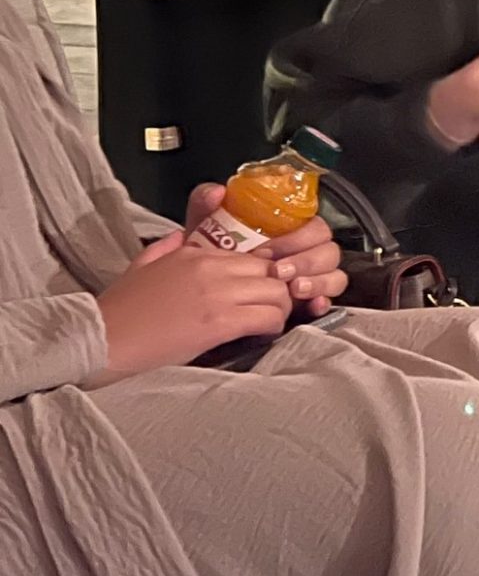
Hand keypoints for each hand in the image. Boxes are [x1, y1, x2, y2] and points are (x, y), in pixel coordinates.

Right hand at [93, 231, 293, 381]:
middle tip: (272, 307)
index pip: (252, 255)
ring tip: (269, 322)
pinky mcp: (220, 322)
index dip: (263, 274)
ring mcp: (217, 293)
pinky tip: (262, 334)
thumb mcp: (141, 267)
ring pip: (277, 292)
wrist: (101, 339)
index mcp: (194, 254)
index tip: (261, 289)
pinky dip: (273, 326)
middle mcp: (211, 268)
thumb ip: (165, 248)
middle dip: (279, 289)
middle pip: (271, 271)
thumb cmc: (118, 310)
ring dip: (280, 309)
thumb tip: (180, 236)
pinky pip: (268, 317)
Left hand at [183, 186, 347, 316]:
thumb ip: (205, 204)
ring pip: (336, 277)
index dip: (298, 239)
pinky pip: (328, 301)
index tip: (267, 250)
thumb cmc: (213, 254)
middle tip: (279, 271)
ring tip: (294, 288)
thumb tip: (218, 191)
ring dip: (318, 281)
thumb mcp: (206, 228)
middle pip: (329, 252)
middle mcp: (308, 252)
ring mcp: (312, 278)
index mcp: (292, 230)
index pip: (316, 228)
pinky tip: (311, 306)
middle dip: (307, 261)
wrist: (203, 288)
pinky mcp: (308, 301)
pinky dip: (322, 302)